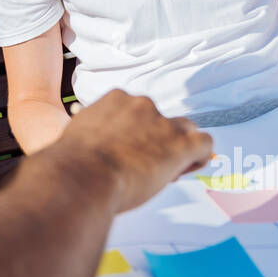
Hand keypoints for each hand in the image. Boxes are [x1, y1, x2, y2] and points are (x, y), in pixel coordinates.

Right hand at [53, 90, 212, 213]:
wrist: (80, 177)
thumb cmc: (73, 165)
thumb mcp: (80, 137)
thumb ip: (95, 135)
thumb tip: (96, 148)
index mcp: (116, 99)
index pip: (138, 112)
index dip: (138, 134)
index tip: (130, 152)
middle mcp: (142, 105)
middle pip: (161, 119)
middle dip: (158, 139)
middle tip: (146, 165)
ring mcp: (163, 123)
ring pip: (185, 130)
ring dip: (178, 147)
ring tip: (167, 170)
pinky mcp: (181, 143)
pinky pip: (204, 144)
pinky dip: (198, 157)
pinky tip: (186, 169)